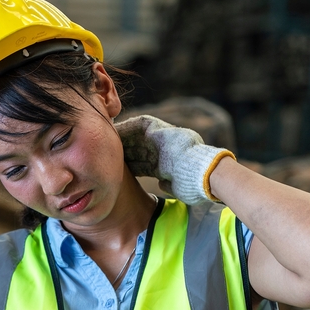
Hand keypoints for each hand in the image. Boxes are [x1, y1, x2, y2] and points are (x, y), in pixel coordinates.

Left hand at [116, 115, 234, 203]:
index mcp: (167, 164)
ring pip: (138, 135)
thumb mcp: (177, 186)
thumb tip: (161, 183)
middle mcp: (165, 149)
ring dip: (123, 135)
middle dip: (123, 148)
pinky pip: (143, 123)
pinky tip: (116, 128)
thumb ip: (168, 183)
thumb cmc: (195, 186)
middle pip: (138, 148)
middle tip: (103, 149)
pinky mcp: (164, 130)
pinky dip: (130, 124)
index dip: (131, 162)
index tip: (114, 164)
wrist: (207, 174)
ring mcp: (165, 138)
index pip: (144, 162)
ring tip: (106, 136)